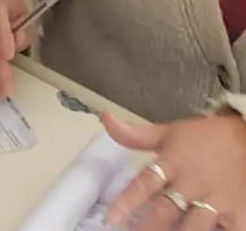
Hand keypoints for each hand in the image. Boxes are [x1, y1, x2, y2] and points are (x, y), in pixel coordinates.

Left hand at [104, 111, 245, 228]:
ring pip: (193, 228)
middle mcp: (191, 186)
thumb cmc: (206, 138)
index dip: (127, 202)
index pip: (145, 185)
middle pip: (166, 212)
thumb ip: (135, 135)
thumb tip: (104, 117)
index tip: (112, 218)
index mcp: (172, 165)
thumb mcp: (169, 133)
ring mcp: (216, 203)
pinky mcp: (238, 217)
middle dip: (149, 228)